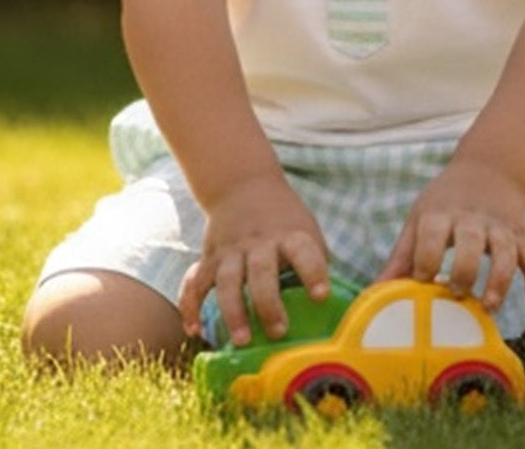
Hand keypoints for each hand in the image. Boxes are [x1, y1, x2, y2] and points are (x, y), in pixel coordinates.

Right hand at [178, 172, 330, 345]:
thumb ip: (315, 261)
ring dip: (233, 311)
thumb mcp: (305, 229)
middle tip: (278, 332)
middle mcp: (258, 242)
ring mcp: (230, 250)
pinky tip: (193, 329)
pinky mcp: (209, 258)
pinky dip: (190, 306)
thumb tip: (334, 306)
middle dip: (268, 303)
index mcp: (289, 235)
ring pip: (227, 281)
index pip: (303, 251)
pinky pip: (194, 282)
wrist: (244, 184)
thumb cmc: (283, 219)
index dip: (313, 272)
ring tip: (241, 340)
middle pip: (261, 272)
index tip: (321, 296)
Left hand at [378, 158, 524, 311]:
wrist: (489, 169)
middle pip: (470, 243)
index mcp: (440, 213)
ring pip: (505, 251)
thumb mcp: (420, 218)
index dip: (425, 261)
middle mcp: (471, 219)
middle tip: (456, 294)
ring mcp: (499, 226)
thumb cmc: (445, 202)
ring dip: (499, 279)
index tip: (422, 282)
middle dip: (464, 271)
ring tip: (490, 305)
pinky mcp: (521, 233)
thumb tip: (374, 293)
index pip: (431, 236)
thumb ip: (402, 257)